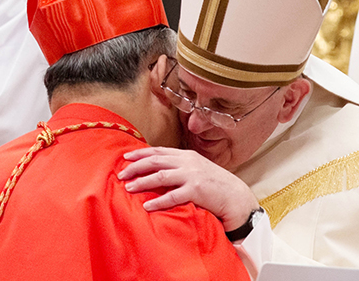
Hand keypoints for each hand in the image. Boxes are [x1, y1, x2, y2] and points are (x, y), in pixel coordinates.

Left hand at [117, 147, 258, 231]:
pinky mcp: (196, 190)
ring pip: (160, 176)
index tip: (126, 157)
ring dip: (142, 181)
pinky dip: (158, 201)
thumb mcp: (198, 170)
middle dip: (135, 166)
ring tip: (128, 187)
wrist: (237, 198)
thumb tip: (159, 170)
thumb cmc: (216, 185)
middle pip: (155, 161)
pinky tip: (147, 206)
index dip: (141, 153)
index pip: (159, 151)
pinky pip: (172, 196)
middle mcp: (188, 162)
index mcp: (187, 155)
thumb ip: (181, 167)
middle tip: (121, 173)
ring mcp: (192, 175)